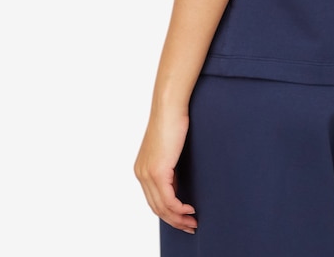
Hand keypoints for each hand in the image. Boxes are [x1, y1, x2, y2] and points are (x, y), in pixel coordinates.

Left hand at [134, 110, 197, 233]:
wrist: (169, 107)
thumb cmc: (172, 121)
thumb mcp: (169, 149)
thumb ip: (169, 166)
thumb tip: (177, 182)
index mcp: (142, 169)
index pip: (153, 199)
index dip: (168, 213)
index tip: (182, 218)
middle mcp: (141, 174)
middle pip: (156, 207)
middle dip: (174, 221)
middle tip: (189, 226)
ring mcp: (148, 173)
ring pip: (162, 207)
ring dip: (178, 218)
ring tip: (192, 222)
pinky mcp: (158, 171)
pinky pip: (168, 199)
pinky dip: (179, 208)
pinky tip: (189, 209)